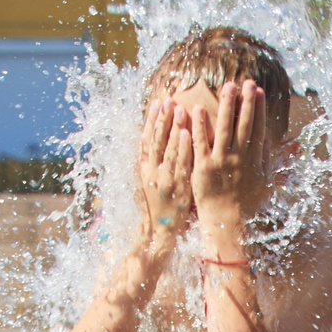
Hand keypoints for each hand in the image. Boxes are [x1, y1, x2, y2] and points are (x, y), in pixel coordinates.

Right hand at [136, 97, 193, 248]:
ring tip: (179, 108)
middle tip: (169, 99)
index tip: (157, 102)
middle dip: (162, 119)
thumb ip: (149, 160)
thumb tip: (148, 138)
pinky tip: (188, 134)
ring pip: (168, 149)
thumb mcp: (146, 181)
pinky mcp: (178, 189)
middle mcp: (151, 171)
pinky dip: (183, 149)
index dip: (152, 120)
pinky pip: (181, 165)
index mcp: (142, 168)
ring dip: (174, 128)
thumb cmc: (155, 205)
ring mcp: (164, 180)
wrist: (158, 232)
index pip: (147, 138)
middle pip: (157, 140)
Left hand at [188, 80, 268, 227]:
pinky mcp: (203, 168)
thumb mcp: (264, 184)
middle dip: (245, 101)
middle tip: (246, 81)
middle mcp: (239, 159)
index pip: (257, 128)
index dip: (258, 108)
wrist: (228, 225)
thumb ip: (266, 161)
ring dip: (226, 106)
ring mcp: (221, 162)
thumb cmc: (248, 207)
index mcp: (254, 161)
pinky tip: (197, 109)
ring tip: (227, 86)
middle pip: (243, 124)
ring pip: (224, 128)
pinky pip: (200, 144)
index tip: (258, 91)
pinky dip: (199, 126)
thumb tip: (267, 140)